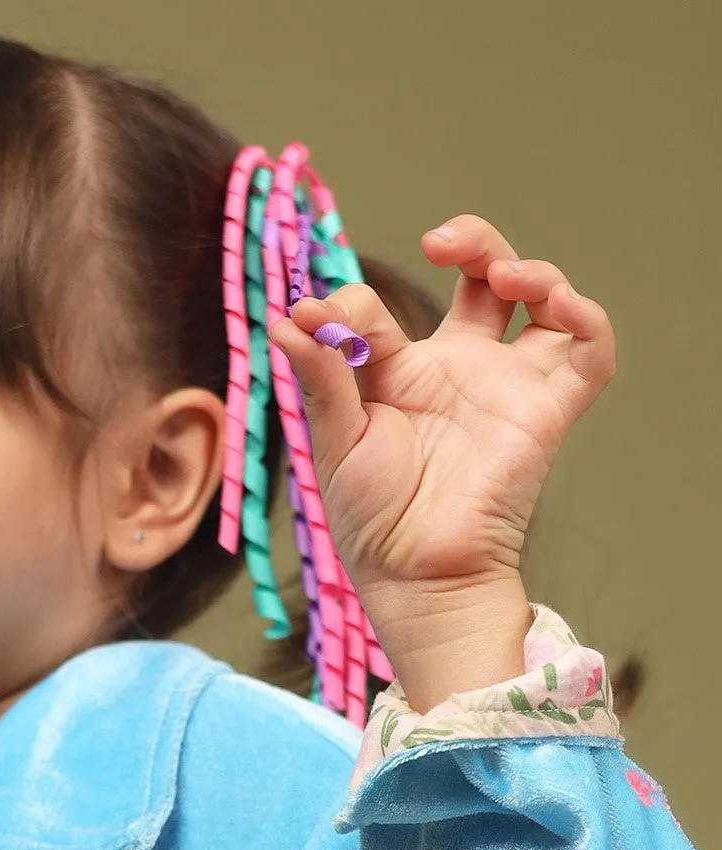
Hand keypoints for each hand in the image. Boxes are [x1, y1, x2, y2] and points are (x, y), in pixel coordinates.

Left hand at [268, 216, 615, 706]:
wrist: (414, 577)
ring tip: (502, 274)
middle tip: (443, 240)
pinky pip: (589, 354)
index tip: (322, 319)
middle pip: (485, 278)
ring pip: (543, 301)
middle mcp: (458, 370)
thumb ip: (320, 378)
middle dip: (476, 242)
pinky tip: (557, 304)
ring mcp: (506, 387)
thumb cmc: (371, 522)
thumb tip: (290, 318)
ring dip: (535, 269)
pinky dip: (587, 318)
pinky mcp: (546, 413)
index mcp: (399, 375)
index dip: (352, 304)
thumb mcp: (334, 441)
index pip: (383, 311)